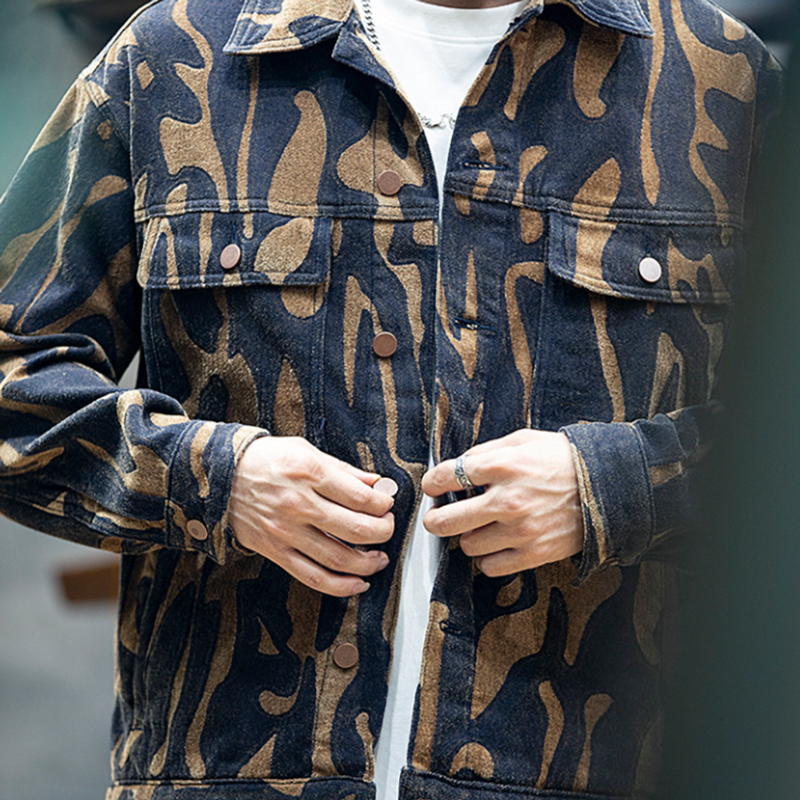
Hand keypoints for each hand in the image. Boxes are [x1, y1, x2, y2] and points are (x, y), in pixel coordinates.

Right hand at [229, 437, 394, 596]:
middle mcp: (299, 504)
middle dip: (382, 532)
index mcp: (310, 473)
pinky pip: (313, 577)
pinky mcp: (276, 551)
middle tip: (388, 528)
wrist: (219, 475)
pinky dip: (340, 586)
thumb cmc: (266, 459)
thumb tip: (376, 484)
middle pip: (355, 529)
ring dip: (368, 563)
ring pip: (338, 558)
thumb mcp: (305, 450)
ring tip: (379, 558)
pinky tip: (358, 583)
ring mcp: (286, 531)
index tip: (387, 505)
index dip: (383, 505)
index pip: (361, 497)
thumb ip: (343, 470)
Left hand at [421, 430, 583, 575]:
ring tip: (481, 526)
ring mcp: (520, 530)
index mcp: (502, 466)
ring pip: (467, 546)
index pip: (445, 477)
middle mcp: (507, 500)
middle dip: (435, 519)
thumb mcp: (522, 441)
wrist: (608, 486)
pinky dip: (488, 558)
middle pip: (445, 521)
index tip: (433, 487)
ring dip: (469, 536)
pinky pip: (490, 567)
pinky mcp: (534, 553)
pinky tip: (496, 543)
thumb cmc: (561, 460)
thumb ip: (485, 452)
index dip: (432, 483)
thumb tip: (455, 465)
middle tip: (438, 517)